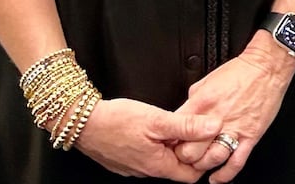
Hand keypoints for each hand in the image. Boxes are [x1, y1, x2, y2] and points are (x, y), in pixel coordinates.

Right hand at [71, 97, 218, 180]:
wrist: (81, 122)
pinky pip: (146, 156)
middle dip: (186, 150)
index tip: (206, 140)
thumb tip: (213, 126)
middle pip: (176, 167)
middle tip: (190, 127)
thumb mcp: (156, 119)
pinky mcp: (124, 160)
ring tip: (170, 125)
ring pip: (161, 160)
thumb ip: (187, 125)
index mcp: (158, 165)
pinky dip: (154, 144)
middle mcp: (146, 171)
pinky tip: (151, 128)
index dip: (203, 158)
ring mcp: (134, 167)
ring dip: (170, 145)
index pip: (192, 175)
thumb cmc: (115, 120)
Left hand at [172, 36, 294, 181]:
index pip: (176, 129)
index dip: (170, 139)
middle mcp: (216, 119)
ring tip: (199, 164)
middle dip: (183, 157)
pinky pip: (236, 162)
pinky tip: (216, 178)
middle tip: (183, 156)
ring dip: (202, 166)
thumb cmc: (239, 72)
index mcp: (202, 103)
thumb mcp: (205, 81)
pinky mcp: (250, 136)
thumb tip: (185, 114)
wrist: (266, 68)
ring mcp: (234, 129)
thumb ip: (193, 100)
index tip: (170, 142)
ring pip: (211, 160)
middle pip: (190, 150)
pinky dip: (224, 175)